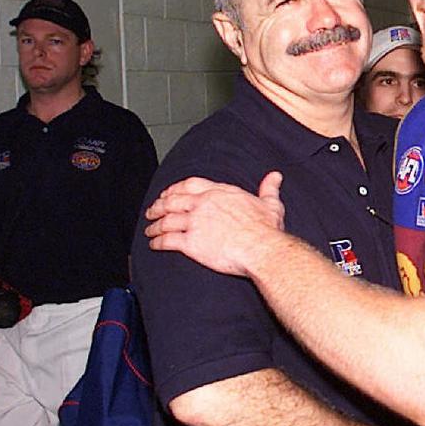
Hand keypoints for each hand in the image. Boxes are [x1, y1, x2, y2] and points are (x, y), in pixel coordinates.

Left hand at [145, 173, 284, 275]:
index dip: (176, 188)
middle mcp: (204, 204)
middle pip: (173, 201)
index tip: (168, 193)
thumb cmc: (267, 229)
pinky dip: (158, 242)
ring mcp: (196, 223)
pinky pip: (168, 240)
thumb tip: (275, 176)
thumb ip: (268, 189)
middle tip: (153, 211)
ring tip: (150, 230)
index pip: (190, 185)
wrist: (262, 249)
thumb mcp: (270, 204)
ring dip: (155, 225)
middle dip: (160, 206)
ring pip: (167, 220)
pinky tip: (154, 244)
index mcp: (220, 193)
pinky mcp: (191, 243)